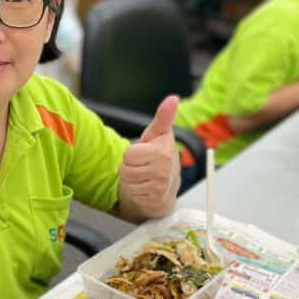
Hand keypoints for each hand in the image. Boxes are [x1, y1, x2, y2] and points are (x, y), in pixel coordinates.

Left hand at [119, 95, 179, 217]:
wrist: (165, 188)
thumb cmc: (158, 157)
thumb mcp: (157, 136)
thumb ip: (163, 118)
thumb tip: (173, 98)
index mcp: (164, 151)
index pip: (129, 154)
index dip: (132, 154)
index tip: (144, 153)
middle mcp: (165, 169)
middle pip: (125, 168)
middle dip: (129, 167)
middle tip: (142, 166)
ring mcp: (161, 186)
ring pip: (126, 181)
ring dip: (130, 179)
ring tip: (142, 177)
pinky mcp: (155, 200)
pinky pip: (131, 193)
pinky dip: (134, 191)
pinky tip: (143, 188)